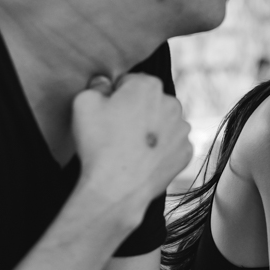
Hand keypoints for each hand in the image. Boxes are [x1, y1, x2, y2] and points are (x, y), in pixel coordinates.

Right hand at [71, 73, 192, 226]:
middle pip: (149, 102)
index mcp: (149, 85)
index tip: (106, 114)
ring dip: (150, 131)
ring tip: (129, 148)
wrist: (116, 186)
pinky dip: (160, 151)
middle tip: (116, 132)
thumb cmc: (99, 143)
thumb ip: (96, 85)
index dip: (114, 97)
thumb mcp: (84, 102)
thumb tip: (105, 84)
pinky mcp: (185, 152)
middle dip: (136, 112)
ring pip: (163, 124)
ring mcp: (182, 129)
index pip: (128, 83)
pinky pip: (171, 146)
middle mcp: (172, 103)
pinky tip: (143, 160)